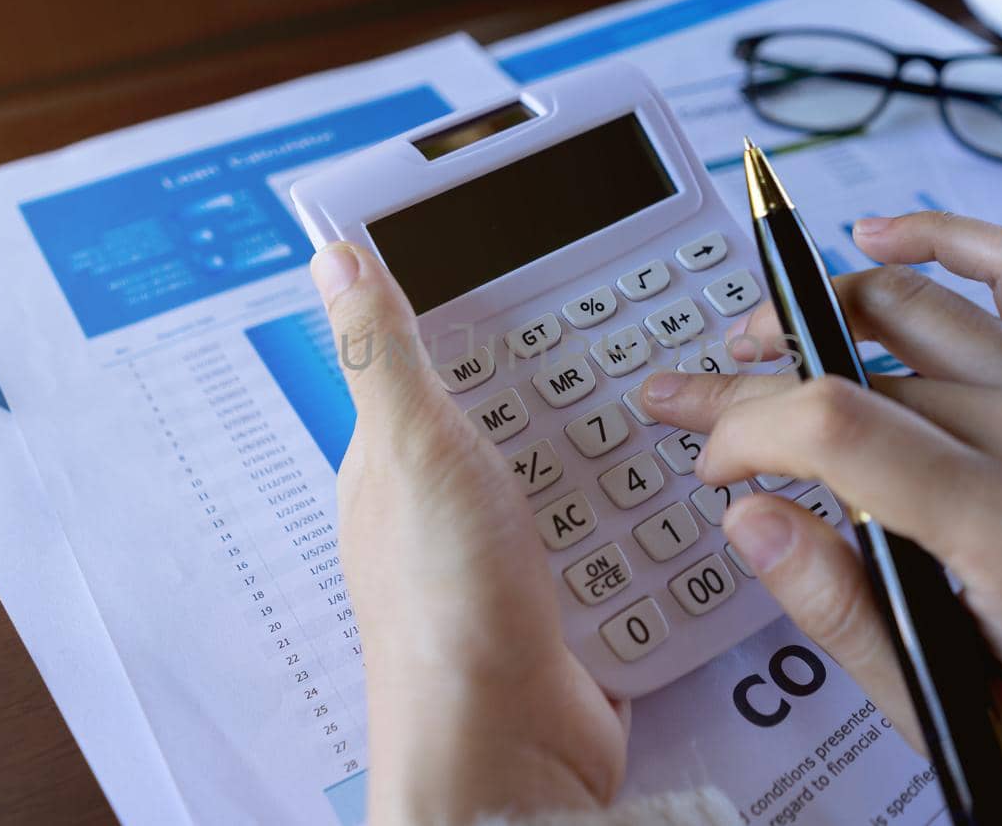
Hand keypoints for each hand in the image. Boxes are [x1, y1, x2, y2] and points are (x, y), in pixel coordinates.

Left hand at [311, 243, 626, 824]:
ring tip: (663, 389)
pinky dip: (637, 509)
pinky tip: (668, 483)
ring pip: (567, 468)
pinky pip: (609, 531)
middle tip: (622, 322)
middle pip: (509, 411)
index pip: (428, 362)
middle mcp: (446, 505)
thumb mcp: (411, 447)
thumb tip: (333, 260)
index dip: (472, 312)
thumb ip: (383, 354)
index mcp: (394, 461)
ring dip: (608, 442)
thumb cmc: (443, 603)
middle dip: (560, 375)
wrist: (507, 742)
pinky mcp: (564, 598)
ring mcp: (505, 555)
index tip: (527, 262)